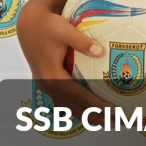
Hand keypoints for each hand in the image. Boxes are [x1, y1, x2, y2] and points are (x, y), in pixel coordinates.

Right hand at [17, 1, 111, 117]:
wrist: (29, 24)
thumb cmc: (48, 26)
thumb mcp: (65, 31)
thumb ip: (82, 42)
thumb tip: (100, 51)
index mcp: (52, 76)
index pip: (78, 96)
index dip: (95, 105)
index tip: (112, 111)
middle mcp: (48, 85)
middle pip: (74, 107)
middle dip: (95, 116)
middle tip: (116, 121)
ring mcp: (47, 85)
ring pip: (69, 106)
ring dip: (87, 115)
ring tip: (107, 121)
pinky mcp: (49, 82)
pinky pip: (65, 100)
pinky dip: (79, 108)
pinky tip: (91, 110)